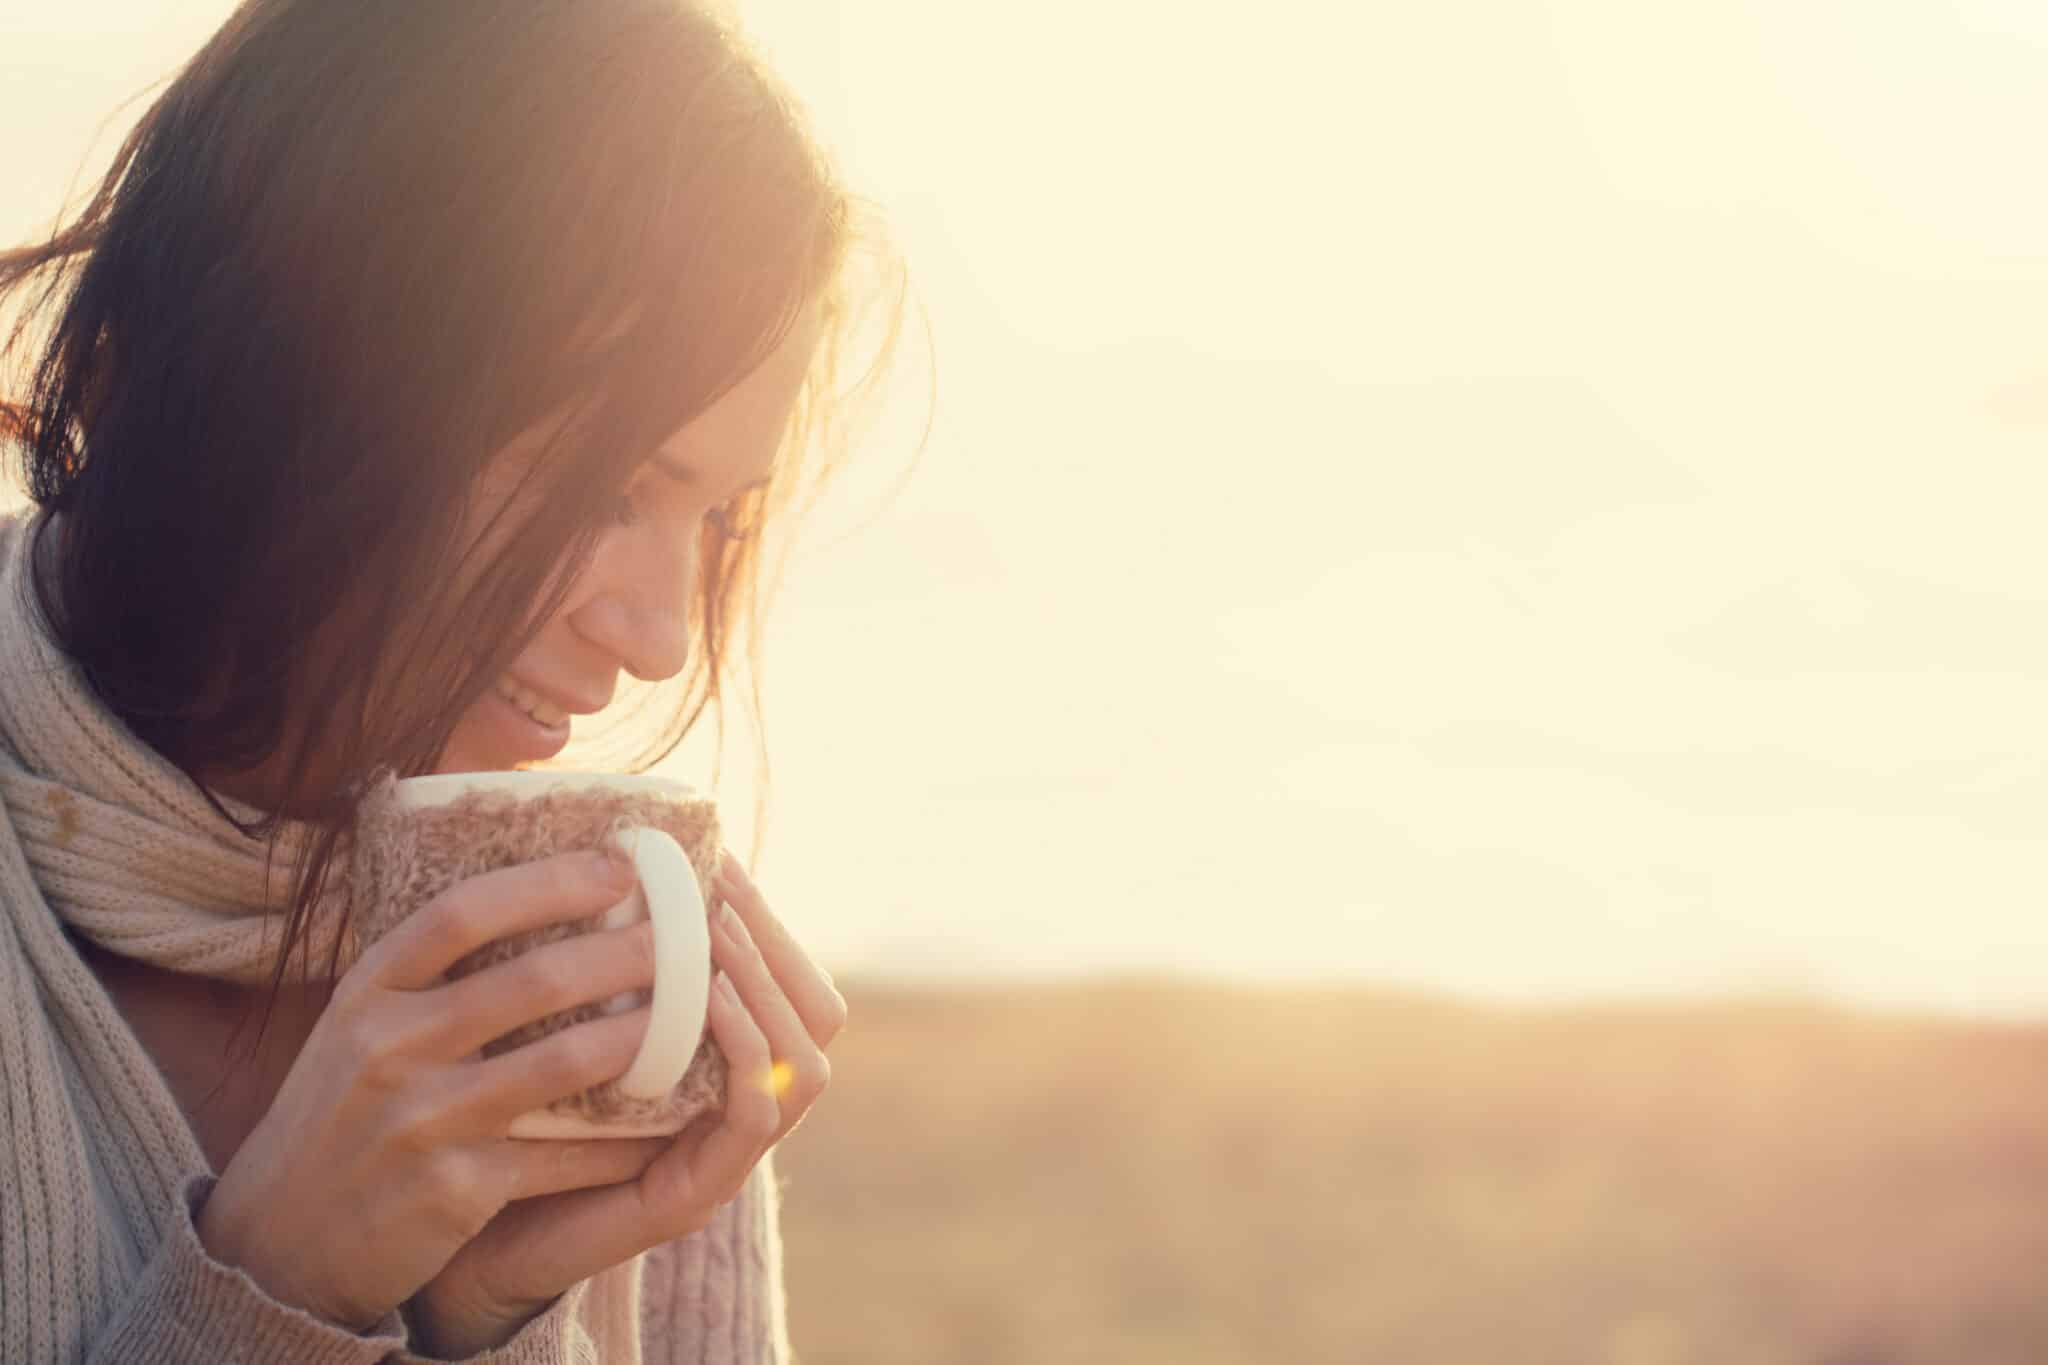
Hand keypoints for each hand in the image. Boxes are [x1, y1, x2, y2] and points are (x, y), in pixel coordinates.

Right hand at [195, 850, 683, 1329]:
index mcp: (369, 992)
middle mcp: (390, 1047)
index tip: (619, 867)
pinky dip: (622, 1138)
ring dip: (644, 1036)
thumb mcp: (357, 1027)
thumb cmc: (342, 1112)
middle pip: (533, 980)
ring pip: (564, 1061)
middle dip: (625, 953)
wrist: (280, 1241)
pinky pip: (563, 1154)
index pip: (463, 912)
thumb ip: (426, 972)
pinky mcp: (454, 1189)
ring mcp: (422, 1120)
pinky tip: (670, 1121)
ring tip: (696, 1015)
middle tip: (685, 937)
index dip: (548, 882)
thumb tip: (532, 892)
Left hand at [404, 851, 846, 1356]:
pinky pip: (754, 1120)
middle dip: (776, 941)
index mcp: (716, 1068)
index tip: (717, 859)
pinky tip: (708, 1003)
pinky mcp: (691, 1199)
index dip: (766, 919)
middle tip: (721, 886)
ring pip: (804, 1069)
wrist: (450, 1242)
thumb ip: (601, 968)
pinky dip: (745, 1055)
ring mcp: (721, 1160)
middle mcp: (734, 1113)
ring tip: (717, 936)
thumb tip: (599, 854)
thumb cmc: (502, 1120)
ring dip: (766, 991)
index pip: (789, 984)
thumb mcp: (561, 1026)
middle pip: (819, 1020)